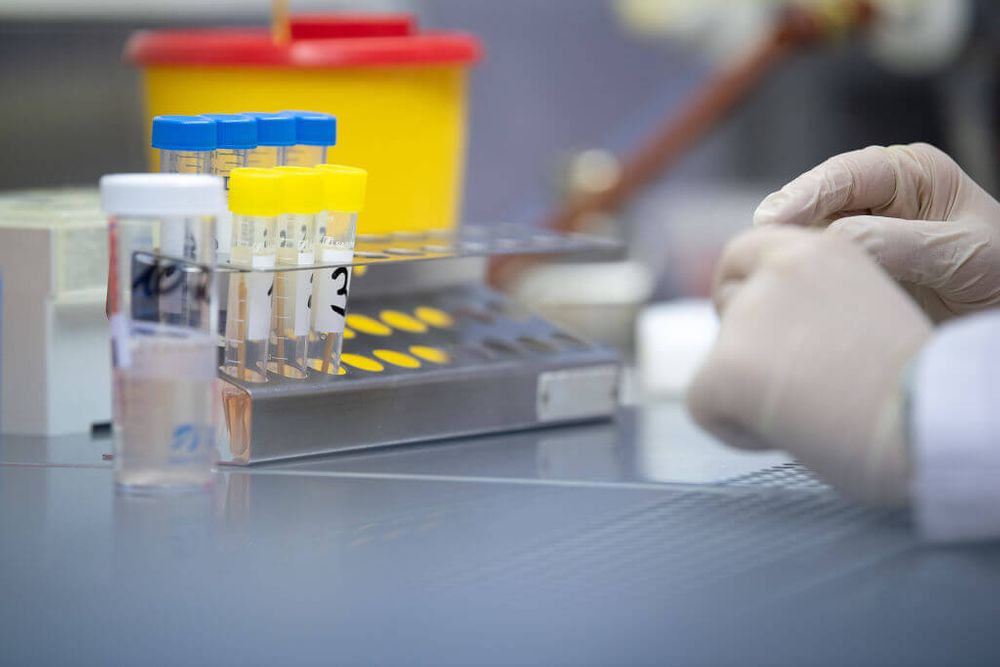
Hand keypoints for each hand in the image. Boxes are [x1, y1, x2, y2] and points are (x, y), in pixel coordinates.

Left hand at [687, 226, 931, 504]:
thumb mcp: (863, 311)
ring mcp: (745, 314)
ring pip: (716, 361)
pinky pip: (703, 407)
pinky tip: (789, 433)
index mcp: (819, 247)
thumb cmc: (911, 384)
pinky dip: (734, 430)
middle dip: (739, 339)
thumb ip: (813, 303)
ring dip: (747, 391)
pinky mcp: (723, 364)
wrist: (927, 421)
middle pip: (724, 299)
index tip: (748, 320)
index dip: (741, 287)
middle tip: (788, 381)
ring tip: (811, 409)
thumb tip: (767, 332)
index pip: (745, 249)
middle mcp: (776, 269)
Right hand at [753, 143, 999, 321]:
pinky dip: (792, 281)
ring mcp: (856, 235)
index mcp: (908, 173)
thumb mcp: (957, 252)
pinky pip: (807, 271)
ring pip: (801, 239)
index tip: (771, 221)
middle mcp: (874, 199)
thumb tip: (829, 239)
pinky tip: (778, 294)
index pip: (842, 174)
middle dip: (783, 227)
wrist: (995, 324)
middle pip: (809, 204)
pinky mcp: (844, 270)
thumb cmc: (999, 275)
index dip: (802, 195)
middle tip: (756, 254)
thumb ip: (896, 242)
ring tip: (760, 276)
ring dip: (784, 256)